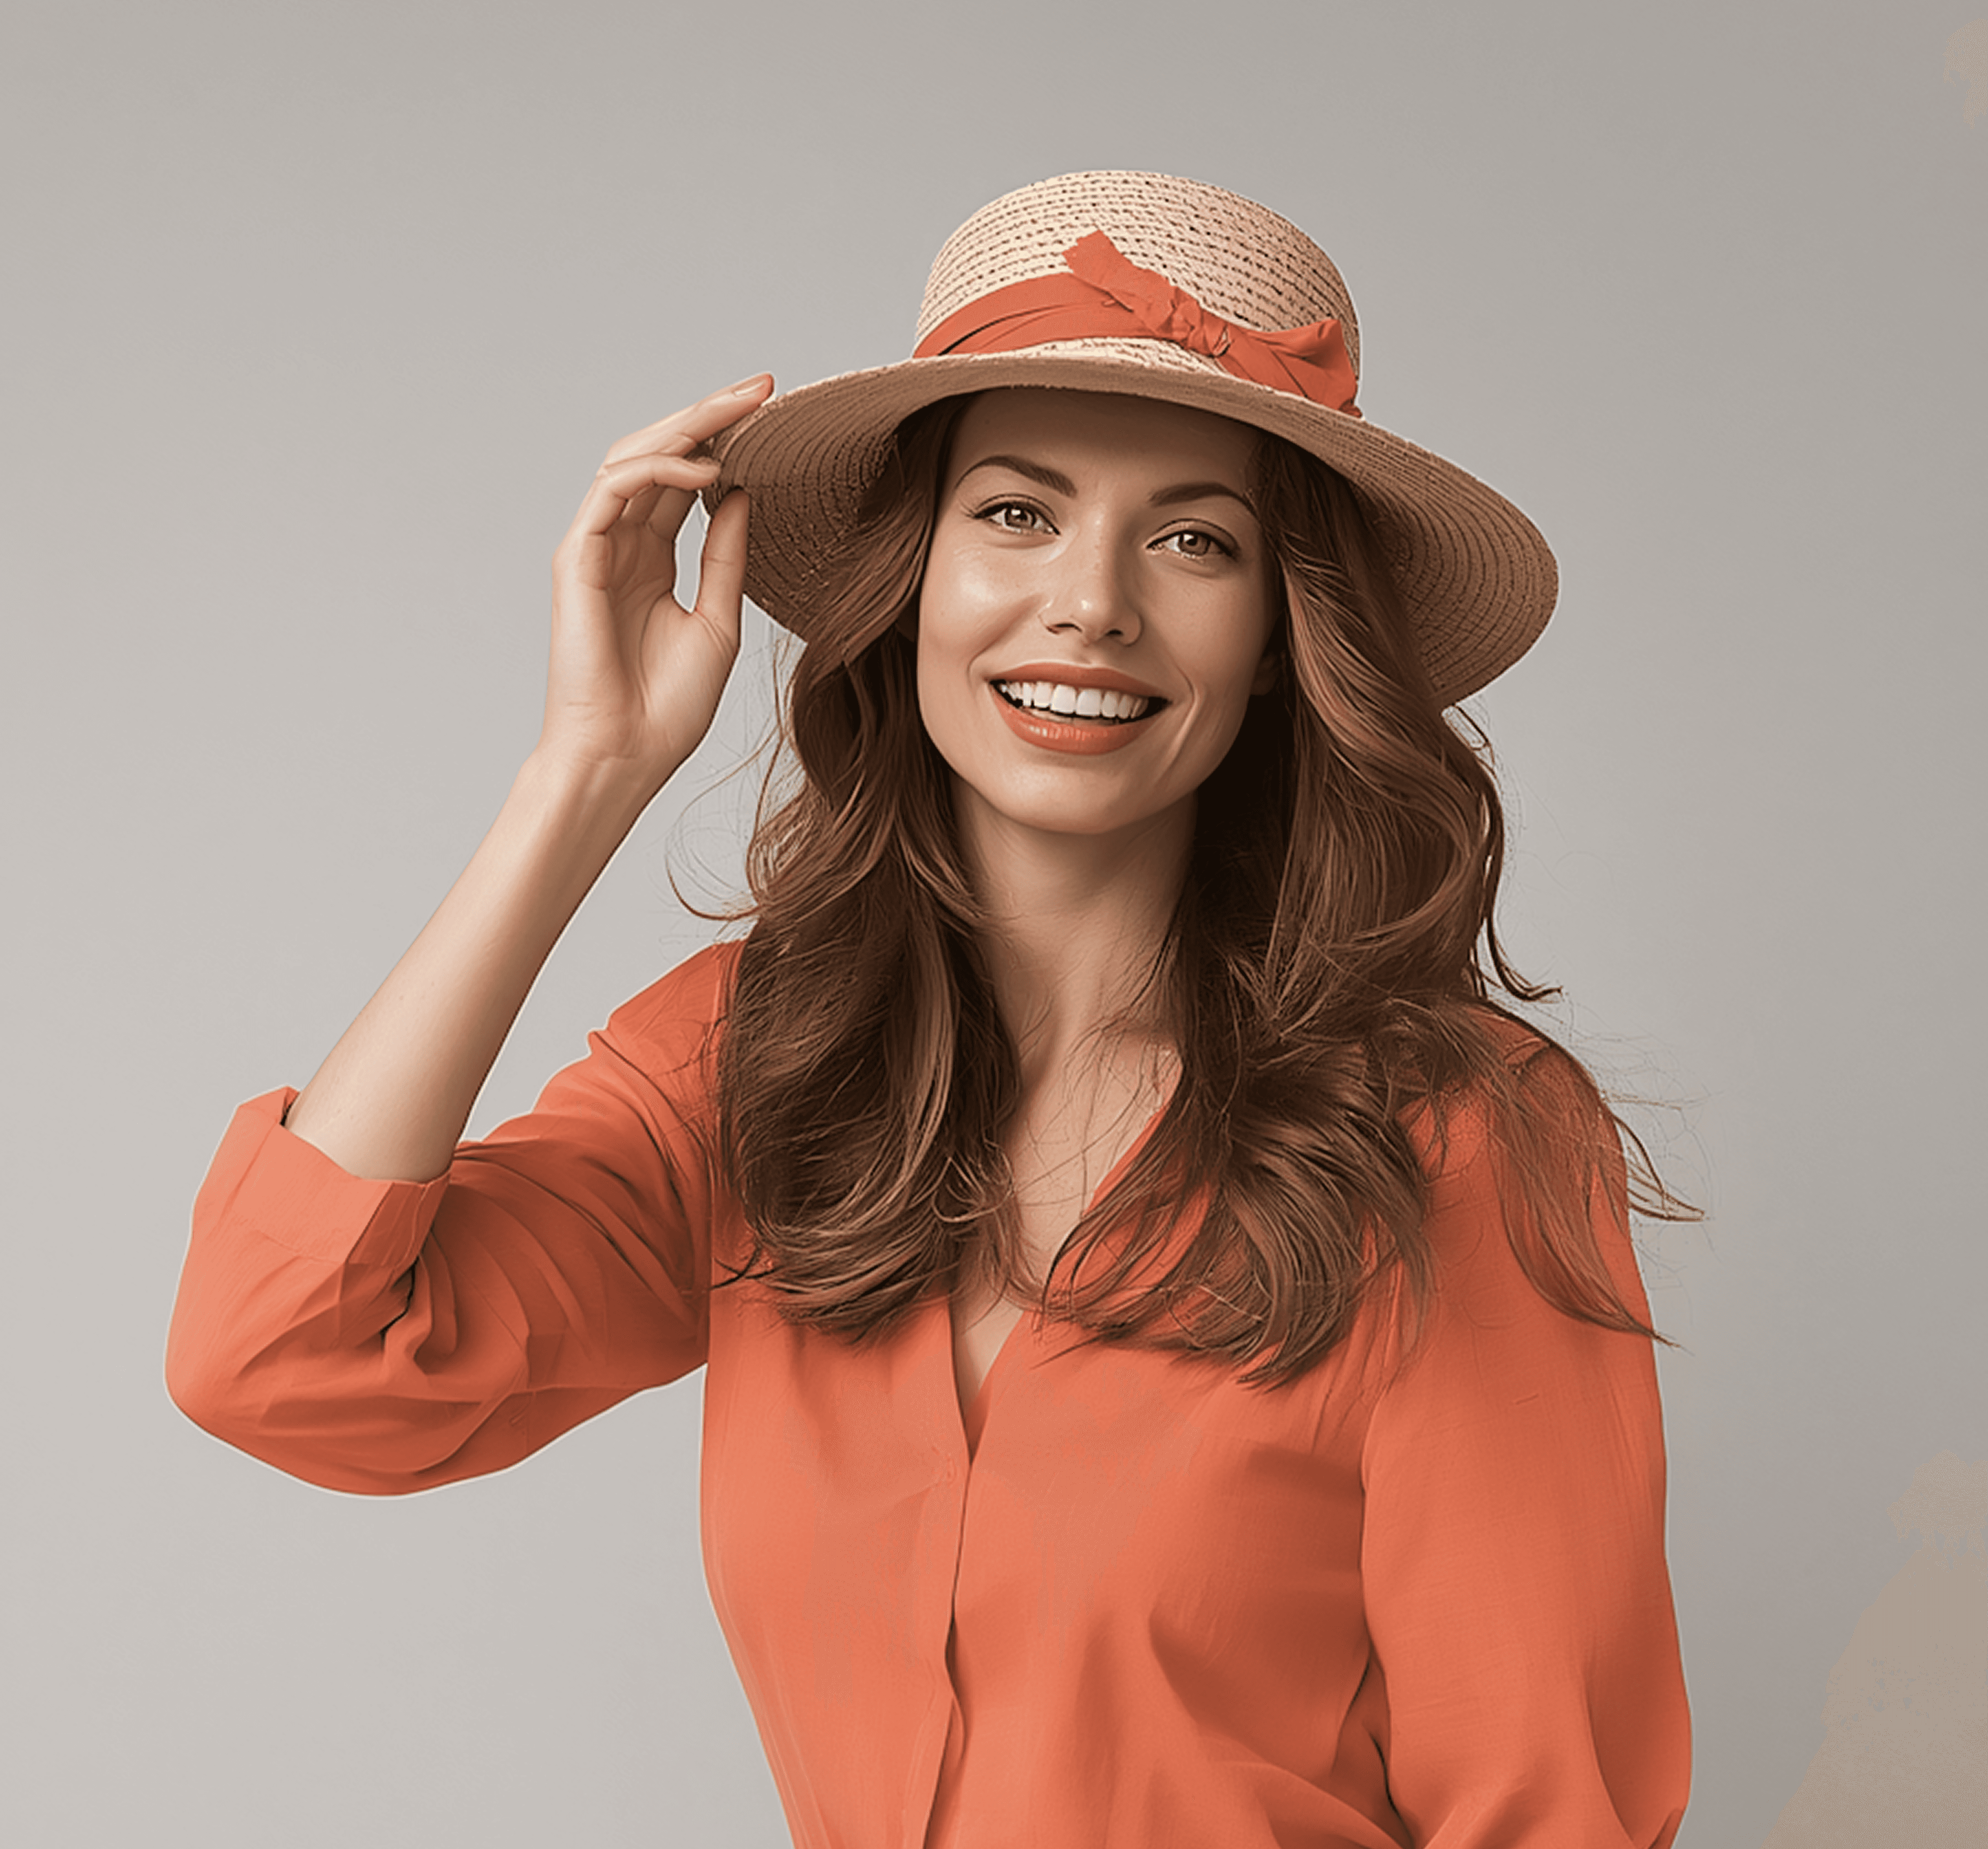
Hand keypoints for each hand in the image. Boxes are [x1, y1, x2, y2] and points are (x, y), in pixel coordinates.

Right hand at [539, 374, 773, 794]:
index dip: (725, 443)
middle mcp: (622, 545)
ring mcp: (595, 547)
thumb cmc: (668, 706)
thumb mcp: (719, 619)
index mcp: (652, 559)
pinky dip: (658, 470)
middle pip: (661, 456)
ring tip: (739, 410)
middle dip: (710, 416)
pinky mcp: (577, 558)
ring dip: (687, 428)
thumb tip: (742, 493)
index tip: (774, 416)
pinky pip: (613, 490)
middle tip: (762, 387)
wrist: (626, 755)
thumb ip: (726, 555)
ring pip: (634, 459)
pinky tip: (706, 472)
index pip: (685, 481)